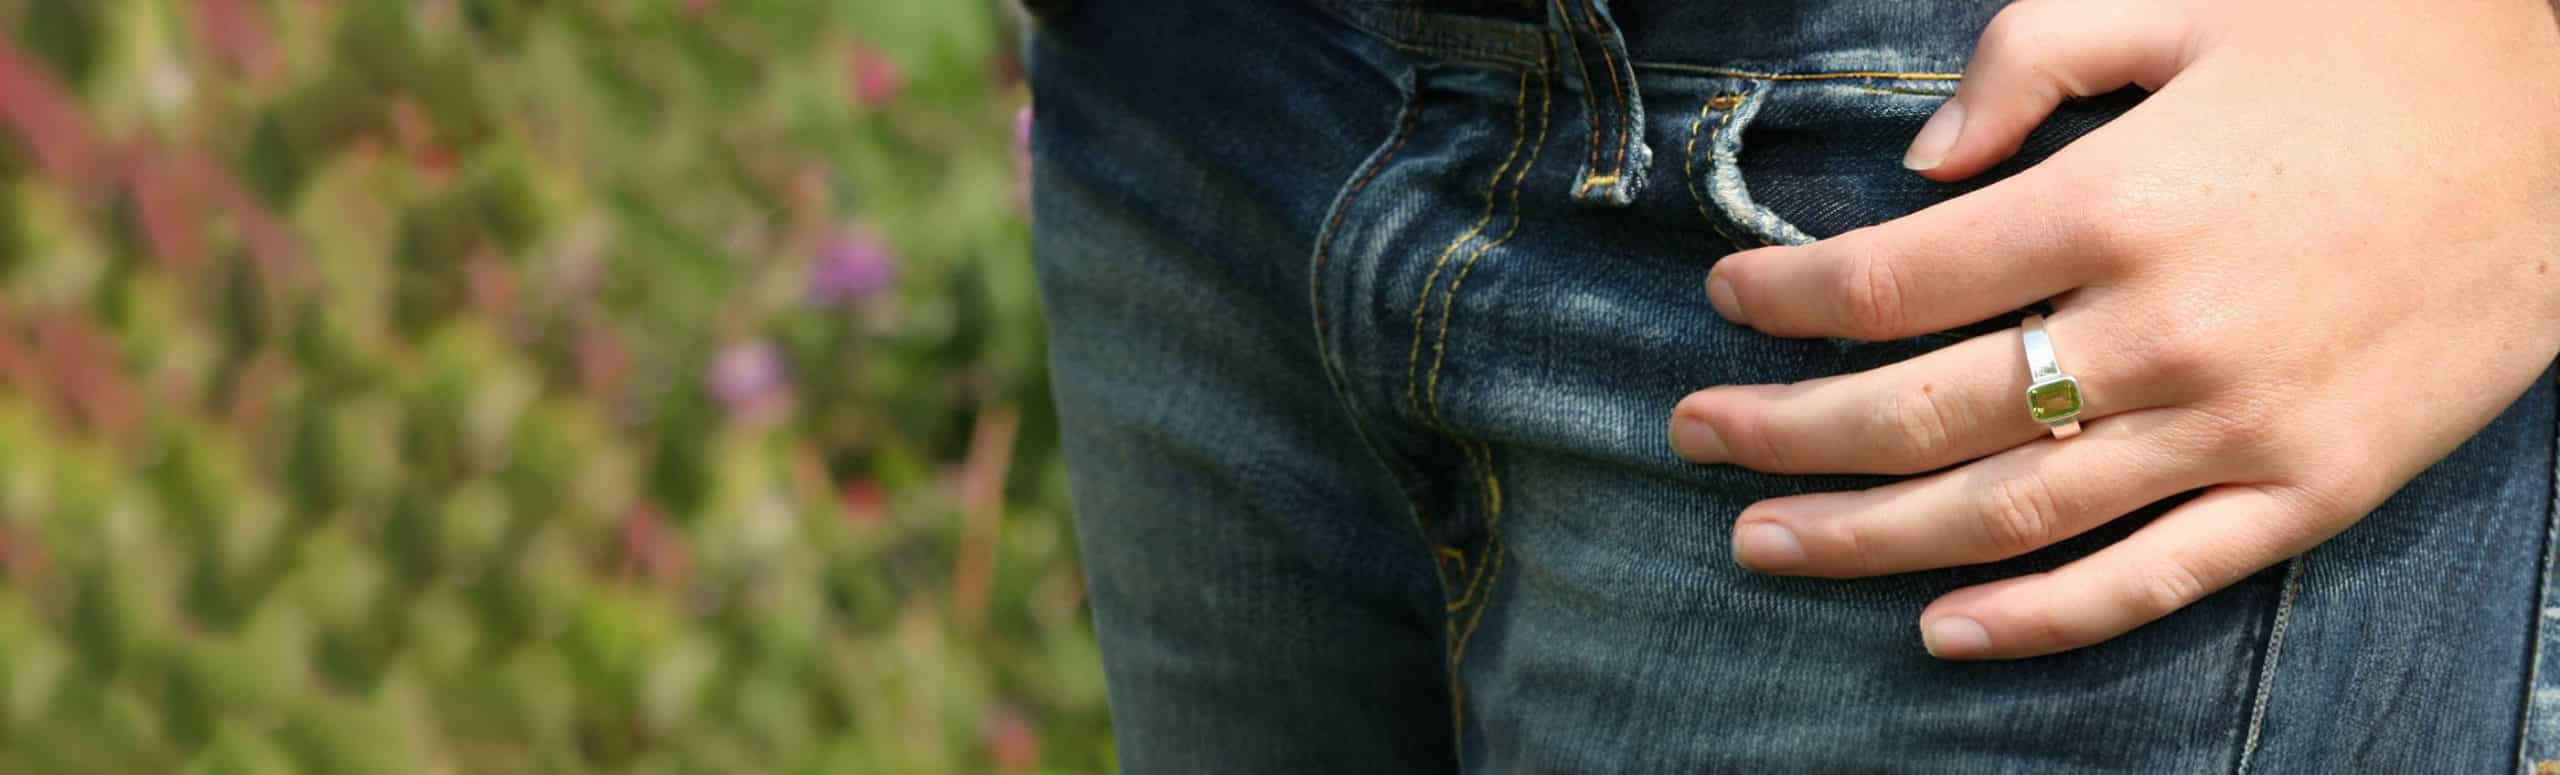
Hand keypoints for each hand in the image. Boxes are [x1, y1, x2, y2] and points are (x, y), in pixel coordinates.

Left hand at [1667, 0, 2559, 659]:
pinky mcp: (2311, 493)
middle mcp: (2159, 332)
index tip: (1726, 300)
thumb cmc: (2380, 45)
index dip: (1785, 299)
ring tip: (1761, 544)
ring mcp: (2236, 428)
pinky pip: (2152, 582)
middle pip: (1918, 413)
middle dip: (1784, 434)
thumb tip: (1915, 164)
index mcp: (2114, 201)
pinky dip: (2038, 619)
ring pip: (2007, 514)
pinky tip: (1941, 632)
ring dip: (1865, 540)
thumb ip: (2029, 58)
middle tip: (1693, 441)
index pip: (1891, 281)